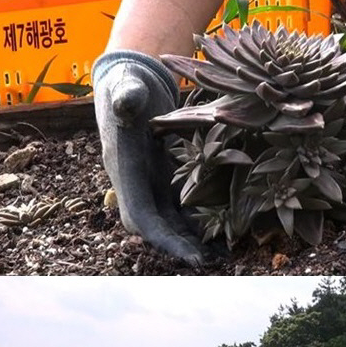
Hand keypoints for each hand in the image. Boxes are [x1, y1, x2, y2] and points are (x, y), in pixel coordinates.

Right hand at [93, 51, 206, 265]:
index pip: (141, 217)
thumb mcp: (127, 88)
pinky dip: (197, 221)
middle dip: (181, 247)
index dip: (163, 240)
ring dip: (191, 239)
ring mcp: (151, 184)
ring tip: (219, 255)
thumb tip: (127, 103)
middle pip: (157, 228)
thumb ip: (127, 97)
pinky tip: (220, 230)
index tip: (189, 257)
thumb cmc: (128, 87)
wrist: (130, 84)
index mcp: (125, 171)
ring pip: (170, 222)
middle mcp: (136, 185)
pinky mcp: (166, 179)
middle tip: (210, 262)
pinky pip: (181, 208)